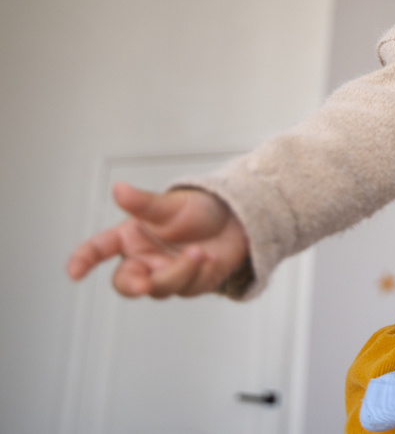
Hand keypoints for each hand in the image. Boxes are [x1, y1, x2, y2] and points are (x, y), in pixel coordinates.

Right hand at [65, 182, 249, 297]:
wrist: (236, 221)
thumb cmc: (198, 210)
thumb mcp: (171, 204)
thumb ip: (144, 203)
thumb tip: (119, 189)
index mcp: (130, 237)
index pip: (98, 249)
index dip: (83, 260)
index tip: (74, 273)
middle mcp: (143, 259)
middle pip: (126, 282)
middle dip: (133, 285)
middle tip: (144, 284)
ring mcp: (165, 274)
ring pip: (161, 287)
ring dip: (180, 271)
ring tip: (200, 252)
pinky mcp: (190, 285)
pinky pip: (188, 288)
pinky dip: (201, 273)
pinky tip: (212, 259)